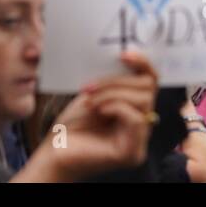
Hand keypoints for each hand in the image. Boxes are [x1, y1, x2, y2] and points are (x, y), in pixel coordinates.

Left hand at [16, 51, 157, 181]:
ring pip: (143, 101)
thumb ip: (113, 79)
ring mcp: (140, 140)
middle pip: (148, 87)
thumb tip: (126, 55)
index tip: (123, 54)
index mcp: (135, 107)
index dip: (143, 63)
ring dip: (112, 94)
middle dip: (117, 81)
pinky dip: (116, 108)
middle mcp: (143, 123)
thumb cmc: (71, 125)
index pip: (152, 80)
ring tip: (89, 100)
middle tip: (90, 87)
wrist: (54, 151)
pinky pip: (136, 119)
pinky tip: (98, 111)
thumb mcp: (94, 93)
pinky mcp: (133, 153)